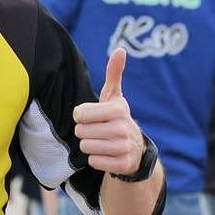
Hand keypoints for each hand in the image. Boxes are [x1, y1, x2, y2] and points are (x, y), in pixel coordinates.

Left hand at [73, 48, 144, 175]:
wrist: (135, 149)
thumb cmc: (116, 118)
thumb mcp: (115, 96)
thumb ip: (114, 74)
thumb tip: (120, 49)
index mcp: (119, 109)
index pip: (79, 113)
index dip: (81, 115)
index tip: (93, 116)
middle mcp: (123, 128)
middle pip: (80, 131)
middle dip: (85, 131)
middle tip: (98, 130)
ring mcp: (124, 148)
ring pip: (85, 147)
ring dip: (90, 145)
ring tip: (102, 141)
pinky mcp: (122, 164)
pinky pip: (93, 161)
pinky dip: (96, 159)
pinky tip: (106, 154)